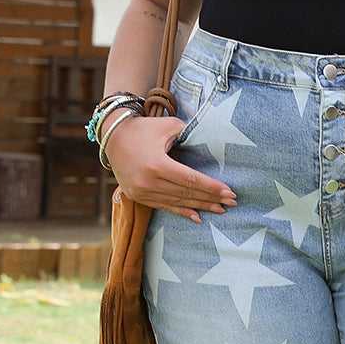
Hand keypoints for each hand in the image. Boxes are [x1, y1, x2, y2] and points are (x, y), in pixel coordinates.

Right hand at [103, 115, 236, 222]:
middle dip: (211, 198)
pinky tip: (197, 217)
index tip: (229, 192)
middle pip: (187, 193)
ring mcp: (142, 192)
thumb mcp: (168, 126)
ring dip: (200, 206)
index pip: (191, 180)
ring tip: (220, 209)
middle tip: (232, 202)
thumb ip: (189, 134)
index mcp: (157, 165)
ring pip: (178, 202)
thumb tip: (211, 142)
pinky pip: (165, 207)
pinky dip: (182, 212)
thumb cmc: (144, 128)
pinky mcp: (139, 197)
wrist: (112, 137)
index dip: (211, 187)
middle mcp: (148, 182)